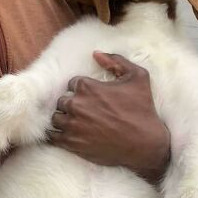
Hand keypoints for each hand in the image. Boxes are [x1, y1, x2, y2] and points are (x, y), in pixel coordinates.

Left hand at [48, 51, 170, 184]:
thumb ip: (116, 61)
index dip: (82, 90)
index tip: (91, 98)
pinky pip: (53, 136)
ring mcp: (72, 125)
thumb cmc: (142, 110)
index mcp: (87, 87)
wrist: (145, 144)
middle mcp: (76, 105)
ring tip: (77, 124)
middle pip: (62, 101)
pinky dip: (57, 135)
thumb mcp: (138, 77)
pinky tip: (66, 135)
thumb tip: (96, 53)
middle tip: (85, 112)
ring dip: (64, 119)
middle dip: (72, 105)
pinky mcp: (71, 143)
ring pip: (56, 118)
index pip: (73, 84)